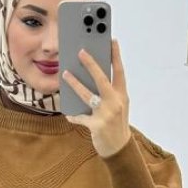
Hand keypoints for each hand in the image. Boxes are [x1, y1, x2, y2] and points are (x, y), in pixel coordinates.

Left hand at [61, 37, 129, 158]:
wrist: (119, 148)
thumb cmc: (116, 123)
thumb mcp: (117, 105)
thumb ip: (109, 92)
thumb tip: (91, 76)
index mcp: (122, 95)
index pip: (119, 72)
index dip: (116, 56)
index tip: (112, 40)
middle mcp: (116, 102)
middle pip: (102, 79)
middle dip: (91, 64)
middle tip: (81, 51)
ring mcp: (107, 114)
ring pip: (88, 95)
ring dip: (75, 84)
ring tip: (65, 74)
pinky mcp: (97, 125)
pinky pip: (81, 118)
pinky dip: (74, 116)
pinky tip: (69, 115)